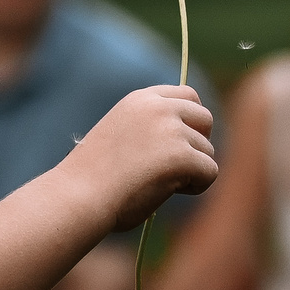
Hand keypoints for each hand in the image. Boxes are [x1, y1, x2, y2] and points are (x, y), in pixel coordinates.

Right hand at [63, 86, 216, 231]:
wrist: (79, 195)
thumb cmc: (93, 178)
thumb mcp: (121, 135)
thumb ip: (150, 129)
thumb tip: (189, 140)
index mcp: (141, 99)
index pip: (188, 95)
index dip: (191, 121)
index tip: (181, 142)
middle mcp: (158, 108)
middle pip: (205, 118)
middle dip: (199, 142)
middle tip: (181, 165)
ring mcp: (171, 130)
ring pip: (207, 150)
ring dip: (192, 170)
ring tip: (161, 184)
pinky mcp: (181, 156)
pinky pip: (209, 172)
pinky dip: (196, 187)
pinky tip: (169, 192)